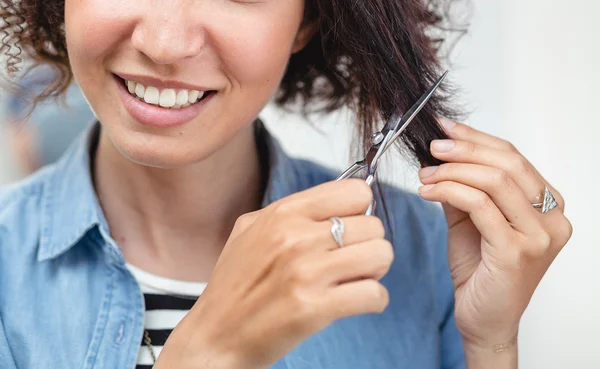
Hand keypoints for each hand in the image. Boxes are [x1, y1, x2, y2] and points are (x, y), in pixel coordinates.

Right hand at [155, 179, 392, 368]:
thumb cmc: (234, 287)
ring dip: (373, 272)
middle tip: (350, 262)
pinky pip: (375, 294)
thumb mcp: (250, 230)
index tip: (351, 228)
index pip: (356, 191)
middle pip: (374, 226)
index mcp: (283, 214)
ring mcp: (306, 273)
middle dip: (367, 246)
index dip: (360, 212)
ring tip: (353, 280)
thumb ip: (290, 211)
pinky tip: (351, 303)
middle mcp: (296, 237)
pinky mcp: (315, 308)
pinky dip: (372, 301)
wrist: (215, 337)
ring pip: (381, 255)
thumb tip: (336, 204)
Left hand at [417, 119, 572, 350]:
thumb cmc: (480, 273)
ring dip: (452, 171)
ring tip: (425, 174)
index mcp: (548, 206)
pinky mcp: (517, 251)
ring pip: (494, 181)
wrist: (484, 320)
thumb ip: (464, 189)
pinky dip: (449, 191)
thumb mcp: (470, 221)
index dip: (477, 138)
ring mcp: (539, 236)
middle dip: (464, 149)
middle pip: (508, 163)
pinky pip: (479, 205)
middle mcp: (552, 219)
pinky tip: (427, 192)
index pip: (514, 158)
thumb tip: (442, 157)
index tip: (447, 129)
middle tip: (433, 148)